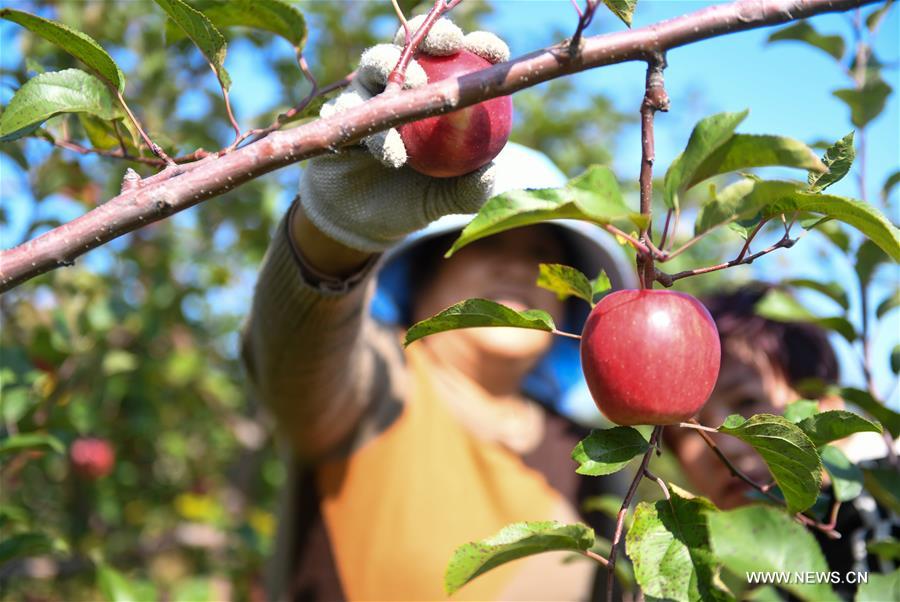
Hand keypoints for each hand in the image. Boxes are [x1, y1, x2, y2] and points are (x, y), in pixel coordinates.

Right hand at [297, 17, 509, 252]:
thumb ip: (470, 190)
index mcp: (436, 96)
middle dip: (435, 36)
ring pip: (376, 64)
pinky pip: (349, 107)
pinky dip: (370, 124)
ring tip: (414, 86)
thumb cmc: (411, 203)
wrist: (360, 222)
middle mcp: (401, 88)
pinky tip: (390, 150)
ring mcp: (368, 95)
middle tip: (448, 46)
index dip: (479, 48)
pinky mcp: (339, 112)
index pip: (462, 60)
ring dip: (394, 69)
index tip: (494, 54)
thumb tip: (490, 171)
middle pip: (417, 45)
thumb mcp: (446, 200)